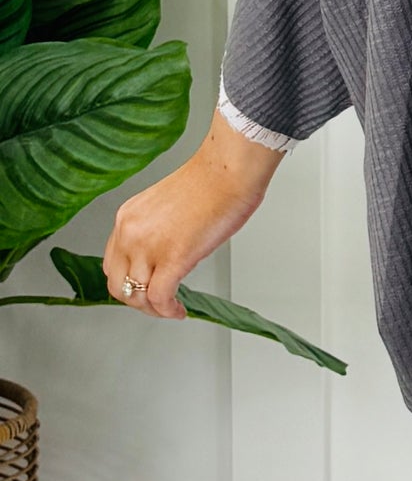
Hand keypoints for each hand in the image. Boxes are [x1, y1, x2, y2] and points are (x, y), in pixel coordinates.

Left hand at [103, 110, 284, 318]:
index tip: (143, 286)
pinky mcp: (173, 258)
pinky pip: (160, 298)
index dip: (128, 281)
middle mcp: (130, 232)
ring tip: (171, 309)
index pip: (113, 262)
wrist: (229, 169)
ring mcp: (149, 246)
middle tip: (155, 305)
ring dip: (154, 309)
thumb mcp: (165, 205)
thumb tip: (165, 254)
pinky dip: (168, 311)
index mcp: (127, 216)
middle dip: (136, 301)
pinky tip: (179, 311)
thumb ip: (155, 230)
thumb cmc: (212, 180)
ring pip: (137, 296)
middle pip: (118, 284)